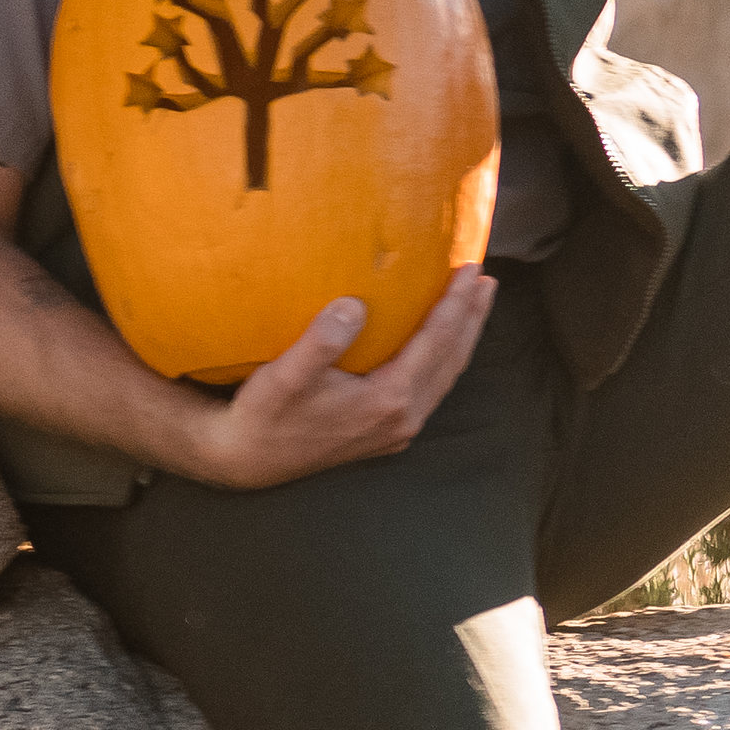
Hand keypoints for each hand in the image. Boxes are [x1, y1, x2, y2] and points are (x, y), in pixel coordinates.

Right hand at [177, 267, 493, 487]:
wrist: (246, 460)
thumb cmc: (264, 414)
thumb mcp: (285, 376)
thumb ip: (321, 341)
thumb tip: (355, 305)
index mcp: (388, 401)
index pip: (436, 342)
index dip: (456, 303)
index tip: (471, 269)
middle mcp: (403, 418)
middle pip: (452, 358)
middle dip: (470, 316)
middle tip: (483, 277)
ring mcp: (398, 428)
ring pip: (445, 375)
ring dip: (462, 336)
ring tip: (474, 302)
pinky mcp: (387, 431)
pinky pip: (430, 386)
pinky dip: (443, 357)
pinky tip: (438, 340)